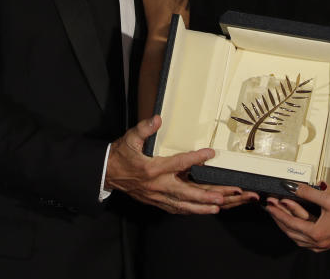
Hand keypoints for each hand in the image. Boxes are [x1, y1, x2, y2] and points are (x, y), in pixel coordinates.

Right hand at [105, 116, 256, 213]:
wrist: (107, 173)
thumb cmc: (121, 156)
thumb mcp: (130, 138)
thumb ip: (144, 128)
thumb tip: (157, 119)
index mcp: (152, 169)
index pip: (178, 163)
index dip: (196, 158)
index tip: (210, 153)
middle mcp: (157, 185)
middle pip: (185, 193)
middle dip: (205, 196)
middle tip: (222, 197)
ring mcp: (157, 196)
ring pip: (182, 205)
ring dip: (201, 208)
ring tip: (219, 207)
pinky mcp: (156, 201)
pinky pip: (175, 209)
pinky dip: (190, 211)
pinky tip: (201, 211)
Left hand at [265, 183, 329, 251]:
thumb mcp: (327, 198)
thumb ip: (308, 192)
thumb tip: (293, 187)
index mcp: (317, 233)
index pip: (291, 223)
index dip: (278, 214)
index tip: (269, 207)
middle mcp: (319, 242)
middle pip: (292, 233)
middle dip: (280, 221)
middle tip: (272, 210)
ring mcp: (325, 244)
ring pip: (300, 240)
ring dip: (290, 229)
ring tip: (282, 218)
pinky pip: (309, 242)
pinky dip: (300, 234)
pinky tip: (300, 228)